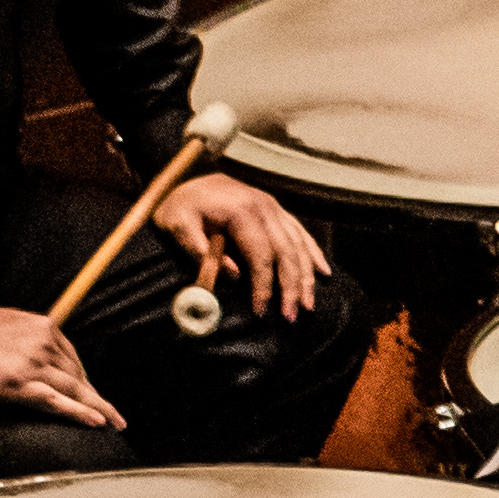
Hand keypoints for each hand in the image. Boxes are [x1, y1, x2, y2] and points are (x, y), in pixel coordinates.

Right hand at [0, 307, 119, 429]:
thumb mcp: (8, 325)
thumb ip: (31, 338)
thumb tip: (46, 358)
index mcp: (43, 326)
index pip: (73, 358)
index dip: (84, 379)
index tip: (93, 392)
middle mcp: (43, 343)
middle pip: (77, 375)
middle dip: (93, 395)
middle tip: (112, 414)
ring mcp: (33, 364)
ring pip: (74, 389)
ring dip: (98, 408)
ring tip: (115, 422)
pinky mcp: (21, 384)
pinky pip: (58, 401)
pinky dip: (80, 412)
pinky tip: (98, 422)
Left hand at [150, 172, 325, 323]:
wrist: (188, 181)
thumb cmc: (180, 207)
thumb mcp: (175, 224)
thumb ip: (198, 248)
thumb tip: (233, 274)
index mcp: (241, 211)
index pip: (261, 256)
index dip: (264, 286)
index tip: (260, 311)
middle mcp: (264, 207)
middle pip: (287, 253)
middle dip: (291, 288)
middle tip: (291, 316)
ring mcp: (274, 207)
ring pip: (299, 246)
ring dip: (306, 278)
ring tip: (307, 305)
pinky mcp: (278, 211)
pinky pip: (302, 234)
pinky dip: (314, 254)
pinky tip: (323, 273)